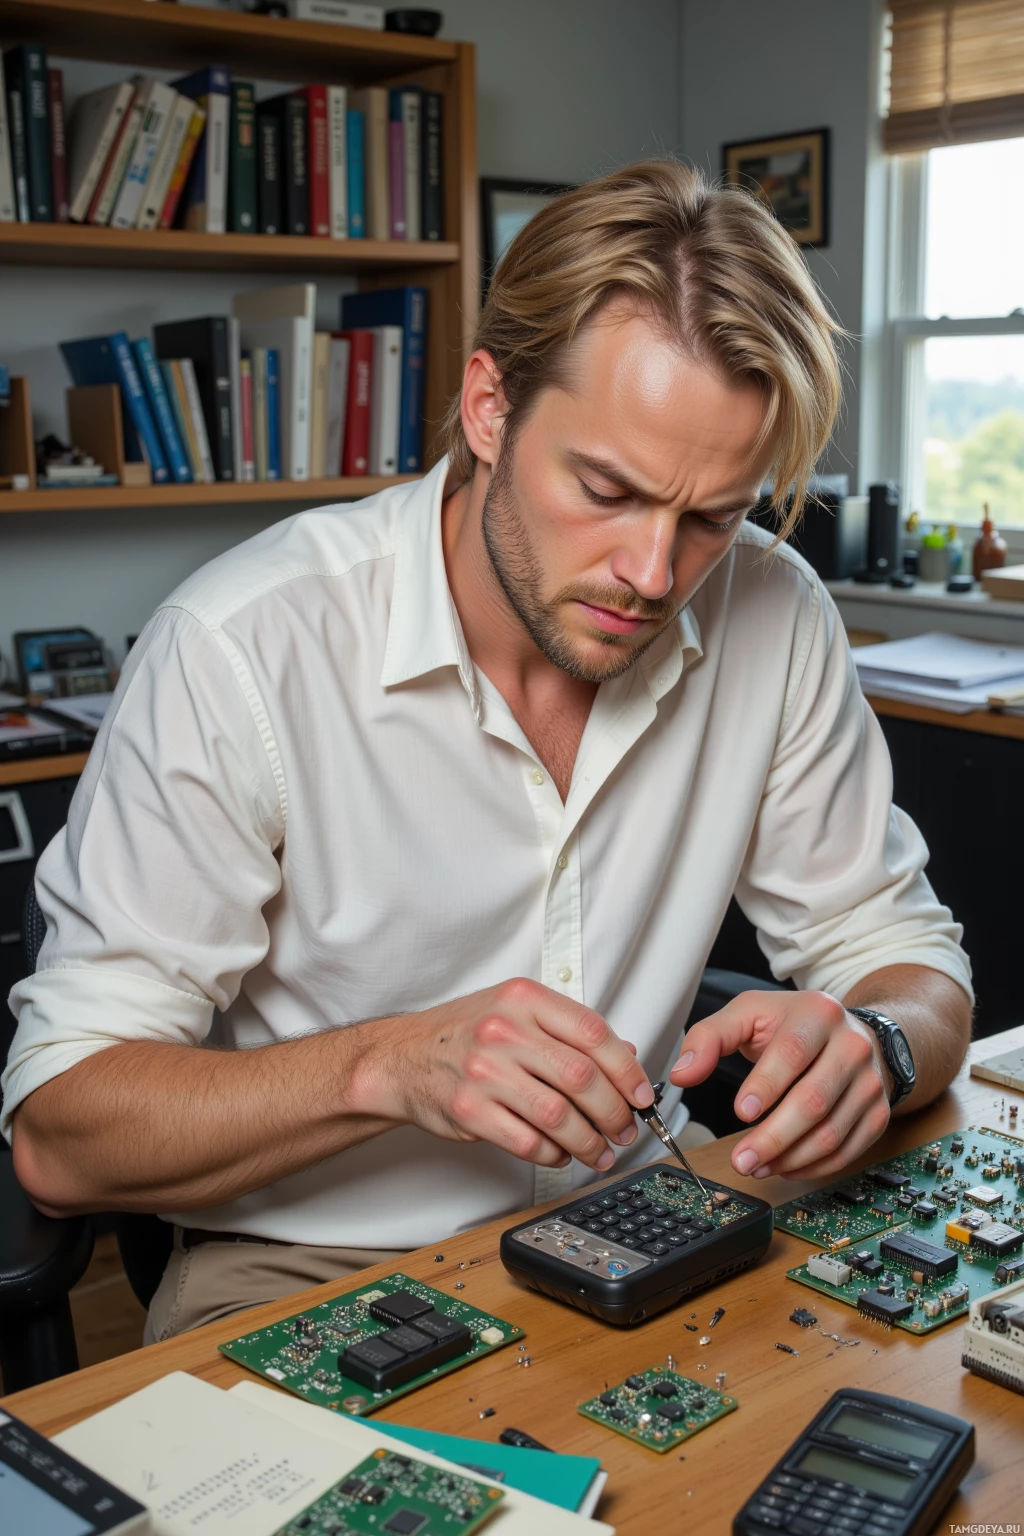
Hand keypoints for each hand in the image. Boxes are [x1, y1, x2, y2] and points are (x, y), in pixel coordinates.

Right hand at [348, 977, 654, 1171]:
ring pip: (558, 1116)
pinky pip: (526, 1141)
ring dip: (588, 1142)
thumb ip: (569, 1031)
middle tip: (625, 1130)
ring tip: (599, 1152)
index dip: (627, 1069)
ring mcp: (484, 1071)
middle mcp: (504, 1030)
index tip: (641, 1095)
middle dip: (613, 1112)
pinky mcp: (469, 1111)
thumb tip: (627, 1057)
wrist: (402, 1057)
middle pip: (581, 1077)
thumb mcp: (516, 1013)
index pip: (592, 1031)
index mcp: (523, 999)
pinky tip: (560, 1155)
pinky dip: (552, 1155)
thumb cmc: (464, 1033)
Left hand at [668, 990, 889, 1179]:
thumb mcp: (749, 1014)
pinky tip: (784, 1166)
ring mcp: (870, 1082)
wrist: (852, 1034)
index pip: (793, 1052)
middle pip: (813, 1101)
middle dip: (773, 1137)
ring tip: (756, 1166)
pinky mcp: (878, 1112)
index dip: (766, 1086)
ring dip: (789, 1158)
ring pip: (831, 1132)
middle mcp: (852, 1046)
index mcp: (818, 1013)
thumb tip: (682, 1073)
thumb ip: (710, 1037)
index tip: (741, 1112)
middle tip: (741, 1160)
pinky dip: (814, 1167)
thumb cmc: (794, 1024)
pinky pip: (848, 1151)